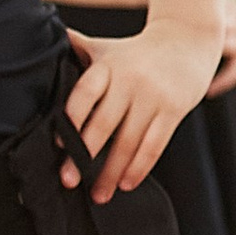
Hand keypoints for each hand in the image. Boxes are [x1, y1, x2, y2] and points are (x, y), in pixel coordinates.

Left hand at [62, 17, 223, 199]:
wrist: (188, 39)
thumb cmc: (137, 51)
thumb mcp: (108, 47)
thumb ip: (78, 48)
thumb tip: (48, 40)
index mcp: (108, 66)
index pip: (85, 93)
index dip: (71, 119)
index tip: (58, 144)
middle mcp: (130, 80)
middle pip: (103, 124)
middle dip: (84, 155)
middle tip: (68, 181)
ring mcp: (153, 96)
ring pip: (129, 141)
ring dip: (111, 172)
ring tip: (99, 195)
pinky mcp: (173, 110)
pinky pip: (154, 144)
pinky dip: (140, 167)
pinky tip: (127, 183)